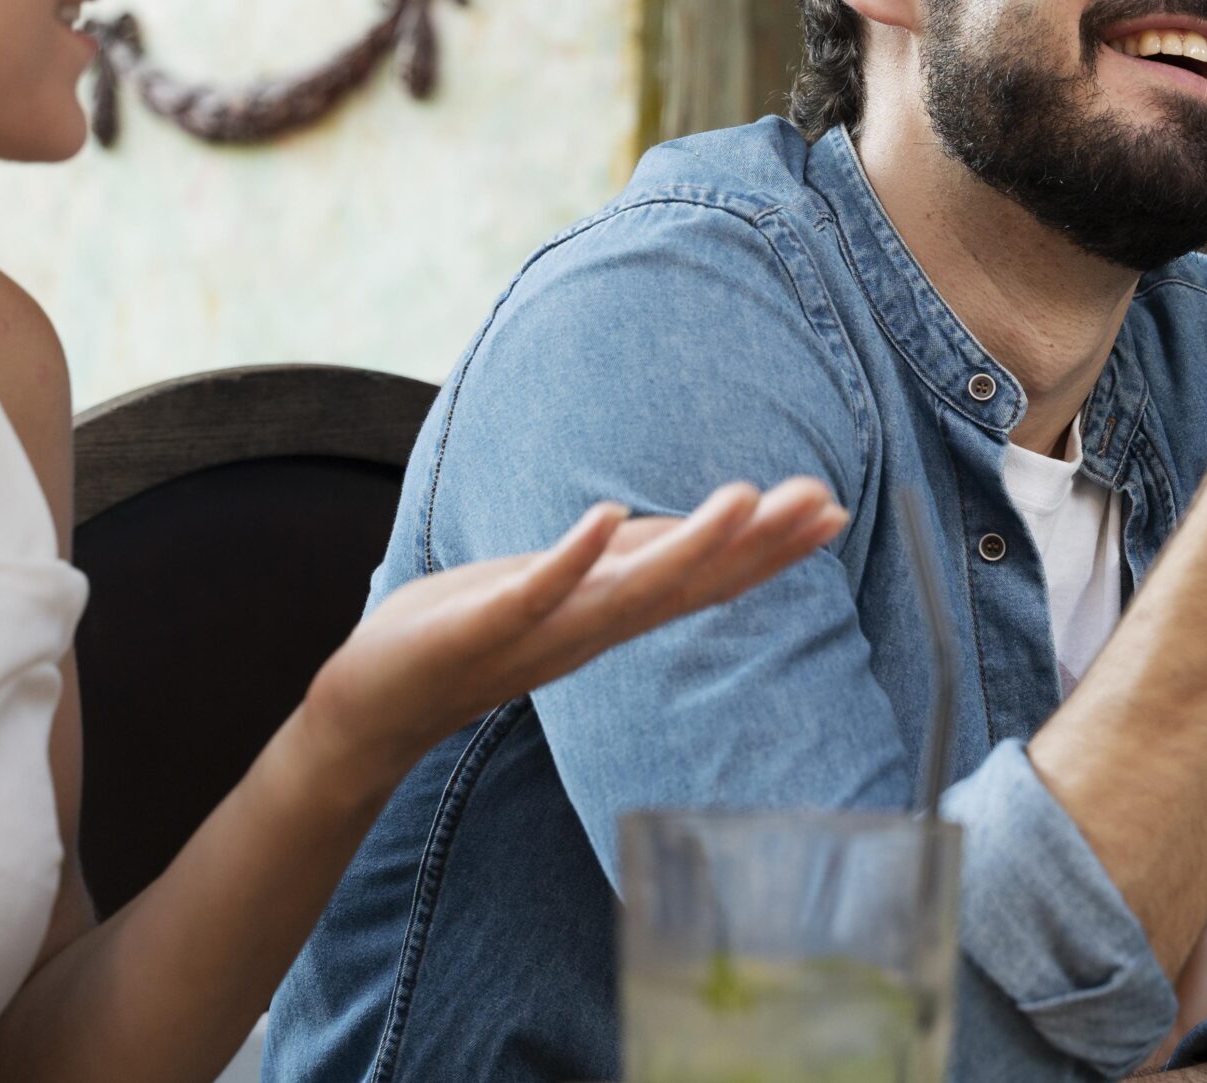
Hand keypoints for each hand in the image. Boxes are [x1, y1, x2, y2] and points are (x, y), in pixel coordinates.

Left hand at [297, 477, 846, 794]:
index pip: (706, 578)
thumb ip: (619, 562)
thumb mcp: (558, 587)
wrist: (374, 707)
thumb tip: (685, 528)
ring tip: (743, 499)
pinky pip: (535, 591)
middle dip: (756, 545)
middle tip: (820, 504)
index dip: (770, 548)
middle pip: (688, 584)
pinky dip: (571, 557)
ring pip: (629, 590)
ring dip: (688, 546)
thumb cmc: (467, 635)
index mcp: (611, 613)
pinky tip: (603, 514)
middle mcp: (590, 627)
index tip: (832, 509)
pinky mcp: (483, 625)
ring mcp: (541, 629)